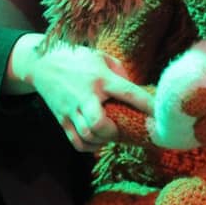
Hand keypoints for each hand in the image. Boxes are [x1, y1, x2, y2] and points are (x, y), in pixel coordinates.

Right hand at [5, 34, 153, 151]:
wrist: (42, 63)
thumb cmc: (79, 59)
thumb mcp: (103, 58)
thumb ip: (122, 75)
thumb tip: (139, 96)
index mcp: (101, 78)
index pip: (129, 93)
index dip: (148, 106)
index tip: (163, 116)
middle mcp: (86, 96)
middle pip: (100, 124)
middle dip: (115, 133)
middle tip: (122, 129)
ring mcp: (71, 110)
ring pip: (88, 137)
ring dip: (103, 141)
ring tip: (111, 134)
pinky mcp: (62, 120)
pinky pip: (77, 143)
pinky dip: (90, 146)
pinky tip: (97, 139)